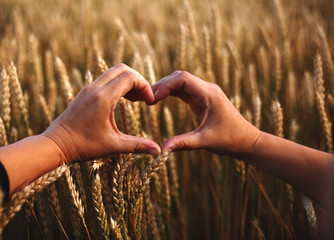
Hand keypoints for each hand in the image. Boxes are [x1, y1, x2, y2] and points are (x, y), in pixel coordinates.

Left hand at [44, 63, 160, 163]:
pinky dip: (118, 84)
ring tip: (136, 100)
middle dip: (138, 80)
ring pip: (113, 72)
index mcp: (103, 98)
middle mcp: (95, 88)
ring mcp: (89, 88)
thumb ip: (138, 145)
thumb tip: (158, 151)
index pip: (130, 78)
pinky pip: (105, 79)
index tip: (150, 102)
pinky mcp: (85, 92)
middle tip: (144, 98)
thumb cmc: (83, 146)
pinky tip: (122, 101)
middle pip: (123, 69)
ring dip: (128, 81)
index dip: (145, 87)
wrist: (56, 144)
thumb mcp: (113, 146)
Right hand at [152, 71, 259, 156]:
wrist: (246, 140)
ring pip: (181, 82)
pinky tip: (161, 100)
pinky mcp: (203, 98)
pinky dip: (172, 93)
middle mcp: (207, 89)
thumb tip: (162, 149)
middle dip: (162, 85)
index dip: (165, 85)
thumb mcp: (205, 141)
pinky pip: (184, 90)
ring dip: (166, 88)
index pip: (183, 79)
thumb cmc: (230, 140)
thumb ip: (183, 143)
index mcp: (209, 94)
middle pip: (179, 77)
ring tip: (150, 99)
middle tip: (146, 98)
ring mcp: (205, 92)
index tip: (152, 98)